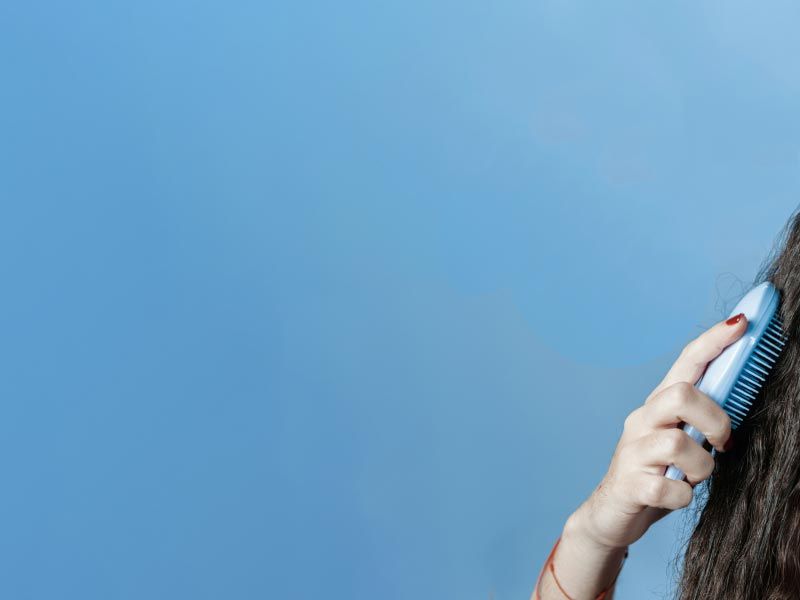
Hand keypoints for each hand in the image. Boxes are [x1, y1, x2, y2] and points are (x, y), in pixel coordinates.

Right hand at [569, 313, 747, 550]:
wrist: (610, 514)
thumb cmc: (655, 475)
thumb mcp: (681, 442)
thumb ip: (701, 419)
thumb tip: (741, 390)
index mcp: (657, 407)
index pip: (686, 364)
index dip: (714, 341)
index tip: (743, 322)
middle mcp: (641, 421)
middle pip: (680, 395)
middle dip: (714, 420)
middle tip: (722, 443)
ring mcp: (632, 452)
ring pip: (678, 443)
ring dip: (700, 468)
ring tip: (692, 478)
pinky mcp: (630, 484)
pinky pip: (669, 488)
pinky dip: (682, 497)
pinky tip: (676, 496)